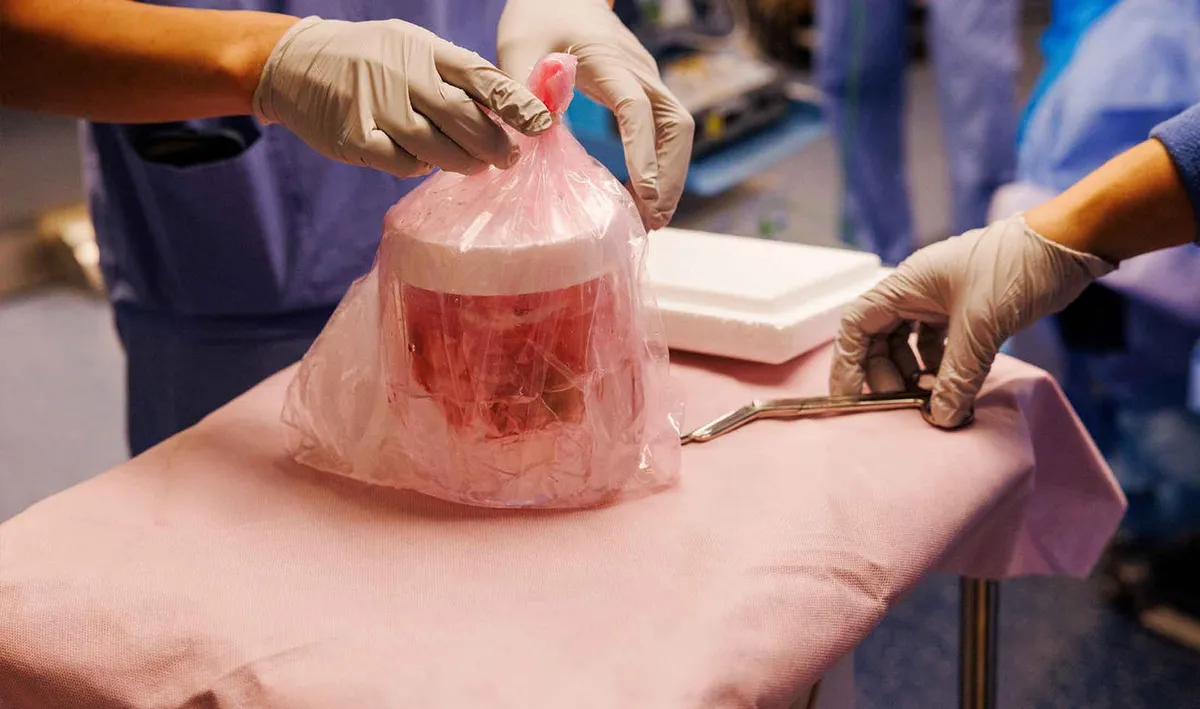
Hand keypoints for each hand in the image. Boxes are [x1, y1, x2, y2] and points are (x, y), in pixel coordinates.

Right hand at [253, 16, 551, 177]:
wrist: (295, 62)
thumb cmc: (373, 61)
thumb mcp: (414, 49)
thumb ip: (456, 76)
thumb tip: (511, 113)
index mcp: (425, 50)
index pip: (479, 76)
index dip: (514, 103)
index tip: (541, 124)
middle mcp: (403, 76)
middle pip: (464, 120)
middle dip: (495, 144)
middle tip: (509, 158)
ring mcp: (376, 107)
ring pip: (437, 149)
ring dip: (464, 162)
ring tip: (475, 165)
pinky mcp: (354, 138)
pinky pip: (402, 164)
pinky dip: (418, 166)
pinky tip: (421, 159)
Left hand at [498, 0, 693, 229]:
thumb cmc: (537, 19)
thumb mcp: (518, 46)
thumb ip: (524, 88)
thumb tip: (537, 138)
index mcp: (608, 60)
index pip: (635, 107)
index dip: (641, 151)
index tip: (643, 192)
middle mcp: (639, 71)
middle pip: (676, 124)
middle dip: (670, 174)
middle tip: (652, 219)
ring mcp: (648, 80)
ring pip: (678, 130)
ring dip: (670, 176)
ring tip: (650, 219)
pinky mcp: (646, 90)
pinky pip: (665, 131)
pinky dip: (661, 165)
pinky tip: (642, 196)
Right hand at [828, 215, 1114, 428]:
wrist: (1069, 244)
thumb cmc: (1017, 268)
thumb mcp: (981, 327)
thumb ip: (956, 377)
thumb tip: (940, 418)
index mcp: (905, 285)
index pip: (857, 325)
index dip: (848, 364)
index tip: (852, 398)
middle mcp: (916, 292)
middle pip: (880, 340)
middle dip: (886, 376)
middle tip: (903, 407)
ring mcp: (940, 301)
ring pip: (908, 346)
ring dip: (913, 376)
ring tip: (930, 402)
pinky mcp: (965, 311)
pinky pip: (938, 346)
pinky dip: (939, 369)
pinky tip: (952, 389)